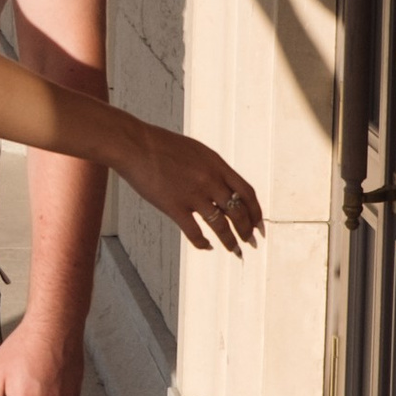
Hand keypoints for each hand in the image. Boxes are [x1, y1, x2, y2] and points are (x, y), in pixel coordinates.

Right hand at [132, 126, 263, 256]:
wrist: (136, 145)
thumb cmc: (162, 146)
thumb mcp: (196, 151)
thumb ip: (212, 169)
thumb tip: (223, 188)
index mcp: (217, 165)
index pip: (247, 192)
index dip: (256, 212)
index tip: (260, 225)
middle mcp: (210, 180)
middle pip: (238, 212)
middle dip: (247, 230)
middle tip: (250, 242)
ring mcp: (193, 194)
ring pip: (220, 226)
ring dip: (230, 241)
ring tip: (235, 250)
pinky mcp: (174, 207)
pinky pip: (194, 232)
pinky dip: (203, 243)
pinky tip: (206, 246)